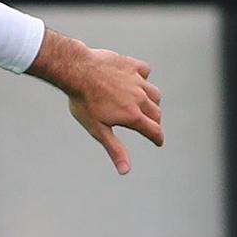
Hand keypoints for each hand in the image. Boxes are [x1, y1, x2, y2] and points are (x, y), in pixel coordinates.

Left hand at [29, 31, 162, 174]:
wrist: (77, 70)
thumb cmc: (84, 102)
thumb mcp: (98, 130)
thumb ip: (115, 149)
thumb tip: (126, 171)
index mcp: (133, 115)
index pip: (154, 131)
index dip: (158, 138)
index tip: (158, 142)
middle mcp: (140, 98)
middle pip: (156, 113)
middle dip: (155, 122)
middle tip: (150, 126)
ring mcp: (137, 80)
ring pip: (154, 93)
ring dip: (153, 102)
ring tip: (146, 105)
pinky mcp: (131, 65)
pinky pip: (146, 72)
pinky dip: (144, 78)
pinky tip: (138, 80)